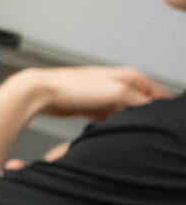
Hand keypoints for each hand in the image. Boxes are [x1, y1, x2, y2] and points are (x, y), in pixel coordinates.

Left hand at [11, 65, 167, 121]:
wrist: (42, 94)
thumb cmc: (73, 87)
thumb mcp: (117, 92)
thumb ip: (140, 101)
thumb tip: (152, 109)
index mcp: (129, 76)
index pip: (157, 92)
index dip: (160, 106)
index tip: (160, 120)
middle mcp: (118, 84)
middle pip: (142, 105)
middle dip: (141, 116)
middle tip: (139, 126)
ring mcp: (106, 96)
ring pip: (126, 114)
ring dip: (124, 121)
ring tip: (118, 126)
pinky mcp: (94, 108)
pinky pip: (110, 119)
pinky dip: (110, 124)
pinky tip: (106, 128)